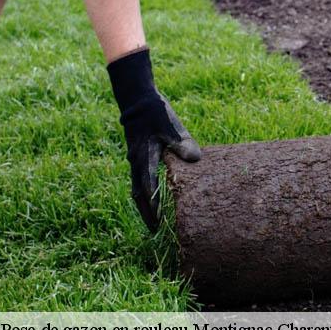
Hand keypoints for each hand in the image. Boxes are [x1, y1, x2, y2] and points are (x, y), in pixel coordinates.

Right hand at [124, 95, 200, 231]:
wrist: (137, 99)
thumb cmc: (155, 113)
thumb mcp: (171, 127)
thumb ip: (182, 143)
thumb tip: (195, 159)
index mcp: (144, 158)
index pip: (147, 188)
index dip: (153, 205)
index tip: (158, 221)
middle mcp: (136, 162)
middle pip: (138, 194)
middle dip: (146, 212)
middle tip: (154, 230)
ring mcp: (135, 159)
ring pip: (137, 187)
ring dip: (144, 204)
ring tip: (153, 219)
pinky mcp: (137, 155)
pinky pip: (139, 179)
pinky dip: (144, 191)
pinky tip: (154, 196)